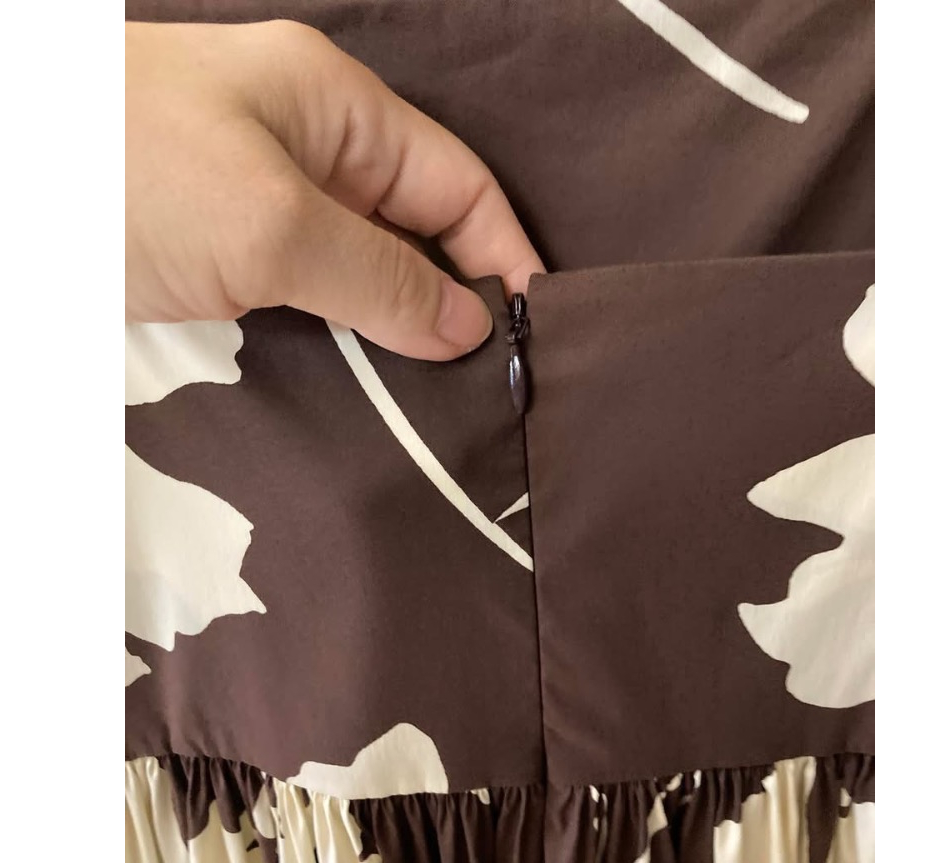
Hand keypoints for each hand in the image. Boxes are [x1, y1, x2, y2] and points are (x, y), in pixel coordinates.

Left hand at [125, 20, 543, 359]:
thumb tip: (466, 325)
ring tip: (440, 392)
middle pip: (417, 224)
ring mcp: (266, 199)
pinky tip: (368, 375)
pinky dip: (347, 331)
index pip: (456, 181)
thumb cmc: (124, 176)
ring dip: (402, 323)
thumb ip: (379, 276)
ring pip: (366, 264)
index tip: (532, 331)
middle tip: (489, 378)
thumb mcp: (269, 224)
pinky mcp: (228, 250)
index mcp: (334, 107)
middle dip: (457, 294)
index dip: (502, 252)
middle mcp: (308, 146)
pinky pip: (314, 290)